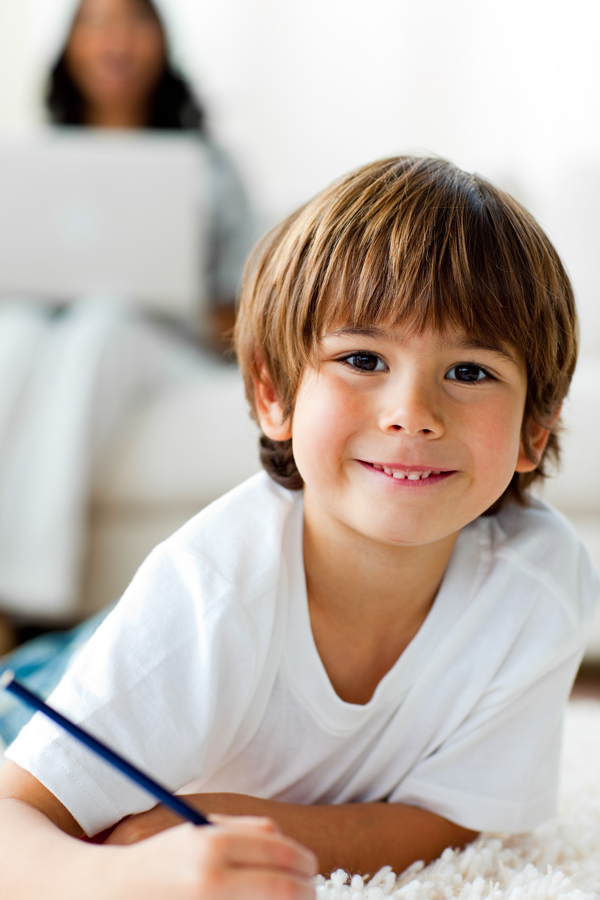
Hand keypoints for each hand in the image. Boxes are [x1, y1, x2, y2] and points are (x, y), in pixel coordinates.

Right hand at [106, 816, 317, 899]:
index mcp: (213, 845)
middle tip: (309, 890)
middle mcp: (212, 878)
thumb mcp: (200, 831)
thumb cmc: (162, 860)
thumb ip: (244, 829)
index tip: (310, 867)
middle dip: (305, 890)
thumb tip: (284, 838)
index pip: (280, 854)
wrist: (112, 893)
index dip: (303, 862)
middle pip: (283, 889)